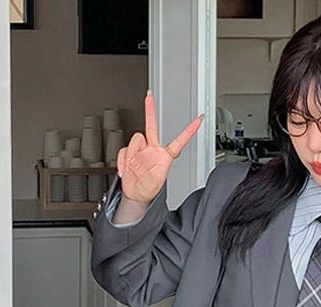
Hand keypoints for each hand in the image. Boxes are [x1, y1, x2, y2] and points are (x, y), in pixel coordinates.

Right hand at [117, 90, 204, 205]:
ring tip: (132, 167)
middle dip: (150, 110)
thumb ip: (151, 170)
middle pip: (151, 126)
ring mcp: (140, 151)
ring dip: (131, 153)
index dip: (189, 130)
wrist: (136, 196)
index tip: (199, 120)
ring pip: (135, 140)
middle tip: (149, 95)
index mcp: (164, 156)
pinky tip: (125, 170)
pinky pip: (123, 151)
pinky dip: (122, 161)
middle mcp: (152, 150)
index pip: (179, 140)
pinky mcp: (129, 153)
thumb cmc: (148, 191)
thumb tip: (141, 161)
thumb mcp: (157, 183)